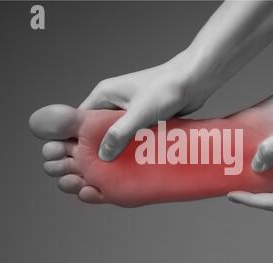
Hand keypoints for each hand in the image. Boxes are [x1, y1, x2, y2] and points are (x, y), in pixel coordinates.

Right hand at [79, 53, 207, 160]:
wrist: (194, 80)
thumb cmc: (166, 88)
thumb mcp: (140, 112)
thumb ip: (120, 133)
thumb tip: (103, 155)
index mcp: (104, 95)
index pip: (80, 120)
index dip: (78, 141)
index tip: (79, 161)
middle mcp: (114, 102)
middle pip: (97, 130)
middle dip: (98, 149)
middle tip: (97, 171)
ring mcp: (129, 111)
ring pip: (117, 136)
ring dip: (118, 151)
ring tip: (115, 171)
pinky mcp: (144, 118)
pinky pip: (133, 137)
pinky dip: (133, 149)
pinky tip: (133, 164)